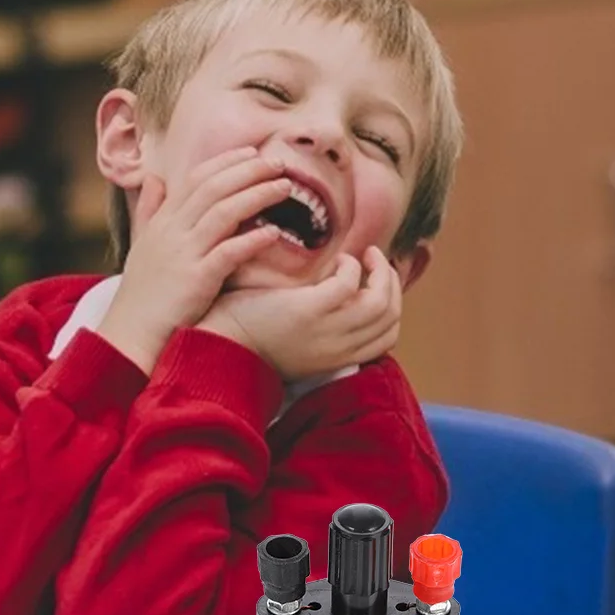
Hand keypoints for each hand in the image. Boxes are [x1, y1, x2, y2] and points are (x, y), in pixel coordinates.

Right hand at [98, 148, 293, 372]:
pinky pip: (228, 253)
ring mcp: (184, 254)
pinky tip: (274, 232)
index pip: (196, 178)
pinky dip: (252, 240)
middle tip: (279, 163)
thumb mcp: (142, 244)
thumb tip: (155, 177)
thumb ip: (150, 209)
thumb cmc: (143, 292)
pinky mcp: (196, 280)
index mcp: (163, 221)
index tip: (253, 153)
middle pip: (214, 188)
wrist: (131, 333)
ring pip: (224, 212)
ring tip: (285, 188)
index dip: (226, 162)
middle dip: (249, 171)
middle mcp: (172, 231)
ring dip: (257, 195)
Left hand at [198, 247, 402, 381]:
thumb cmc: (253, 337)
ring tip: (367, 255)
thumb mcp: (300, 343)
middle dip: (391, 284)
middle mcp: (339, 349)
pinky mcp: (310, 311)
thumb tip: (344, 299)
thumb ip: (325, 329)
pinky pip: (349, 284)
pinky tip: (338, 259)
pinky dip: (351, 267)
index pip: (388, 338)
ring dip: (380, 272)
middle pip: (391, 318)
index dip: (394, 306)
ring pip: (381, 303)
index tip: (380, 283)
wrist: (220, 345)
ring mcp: (327, 331)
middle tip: (378, 262)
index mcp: (338, 359)